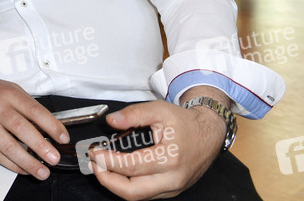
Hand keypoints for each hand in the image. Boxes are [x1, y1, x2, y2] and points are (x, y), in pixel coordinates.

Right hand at [0, 73, 68, 179]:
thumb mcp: (7, 89)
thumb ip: (25, 105)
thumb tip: (46, 126)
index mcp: (9, 94)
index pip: (35, 111)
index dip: (51, 126)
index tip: (62, 137)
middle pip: (22, 129)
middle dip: (41, 147)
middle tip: (54, 158)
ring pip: (8, 146)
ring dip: (27, 161)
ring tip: (41, 171)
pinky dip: (10, 164)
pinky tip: (22, 168)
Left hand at [89, 100, 225, 199]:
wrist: (209, 134)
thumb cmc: (186, 123)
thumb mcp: (160, 110)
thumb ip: (134, 114)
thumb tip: (112, 121)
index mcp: (170, 158)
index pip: (131, 167)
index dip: (108, 161)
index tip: (95, 152)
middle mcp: (173, 179)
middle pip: (133, 192)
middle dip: (108, 180)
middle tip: (94, 165)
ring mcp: (173, 188)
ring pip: (138, 196)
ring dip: (116, 185)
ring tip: (102, 168)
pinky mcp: (172, 190)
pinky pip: (146, 194)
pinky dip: (128, 186)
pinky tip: (118, 172)